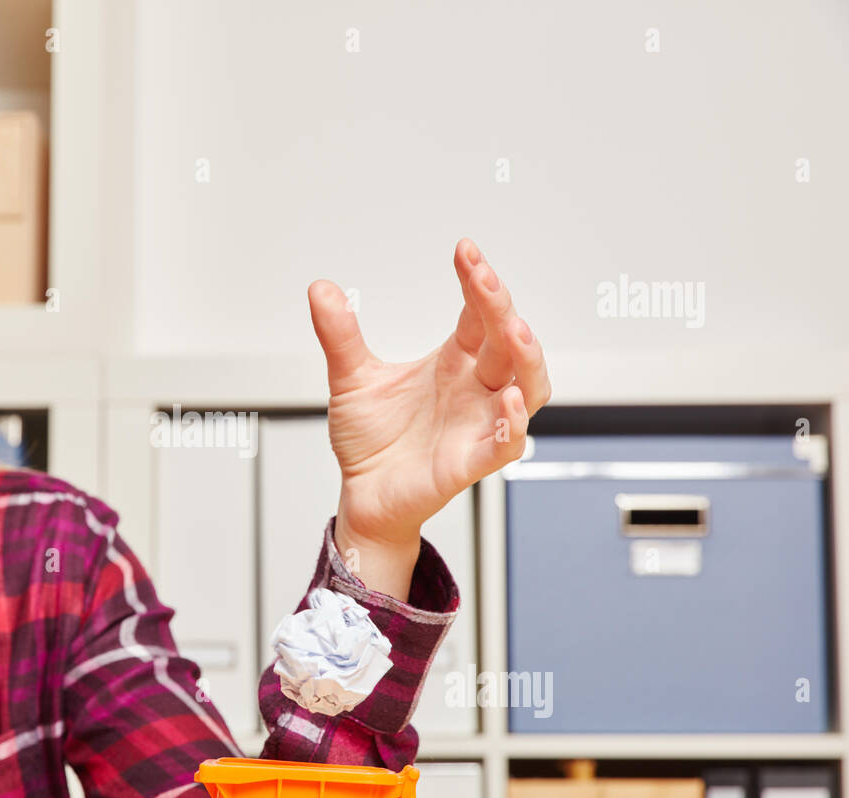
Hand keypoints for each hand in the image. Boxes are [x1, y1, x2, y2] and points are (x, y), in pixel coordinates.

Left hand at [308, 238, 550, 597]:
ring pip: (527, 388)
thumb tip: (321, 289)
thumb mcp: (350, 379)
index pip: (479, 315)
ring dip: (527, 359)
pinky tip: (506, 398)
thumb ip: (340, 335)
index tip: (465, 251)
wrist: (361, 494)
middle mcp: (474, 390)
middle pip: (507, 343)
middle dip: (501, 307)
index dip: (478, 283)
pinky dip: (512, 423)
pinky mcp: (471, 462)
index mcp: (454, 363)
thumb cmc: (371, 442)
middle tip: (483, 276)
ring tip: (514, 329)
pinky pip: (506, 443)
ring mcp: (478, 424)